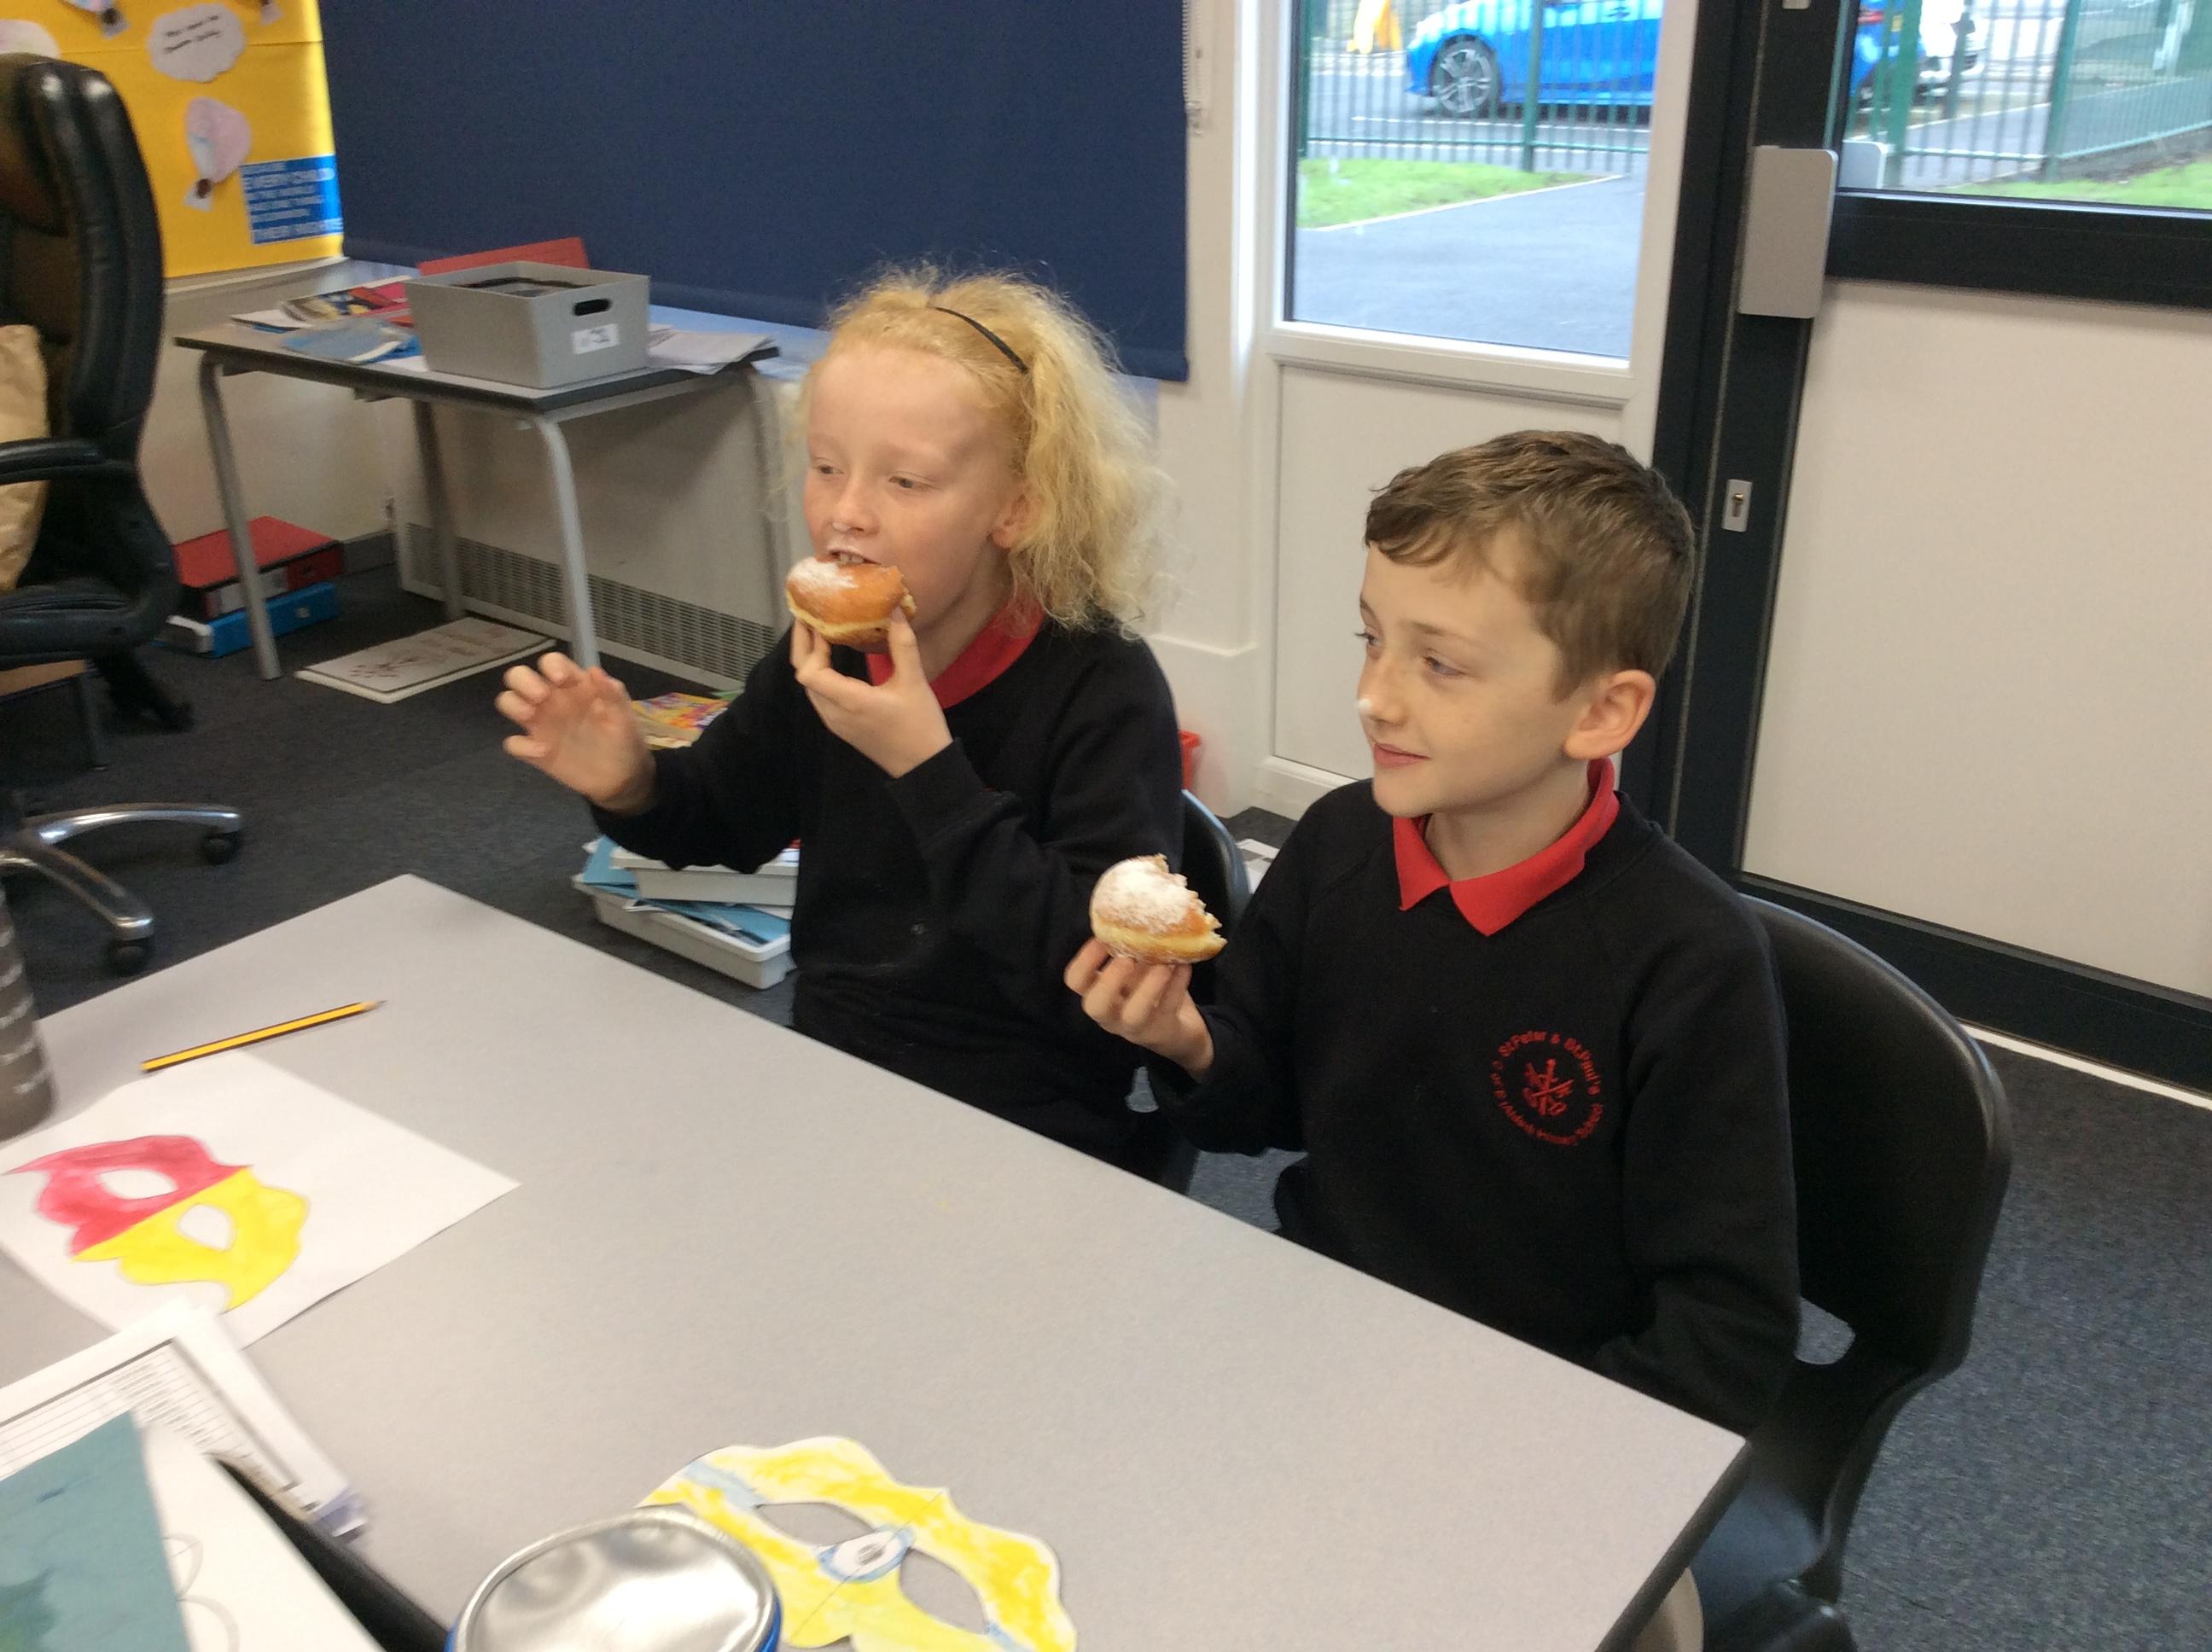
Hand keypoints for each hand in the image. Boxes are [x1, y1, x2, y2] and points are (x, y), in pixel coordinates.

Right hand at [496, 652, 654, 811]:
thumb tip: (594, 670)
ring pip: (508, 701)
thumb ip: (612, 694)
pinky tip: (543, 752)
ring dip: (513, 703)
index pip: (551, 662)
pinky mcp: (535, 751)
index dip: (551, 665)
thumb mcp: (624, 717)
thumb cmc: (624, 740)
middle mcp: (551, 700)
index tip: (562, 680)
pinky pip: (514, 743)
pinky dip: (521, 746)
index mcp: (573, 686)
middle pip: (518, 676)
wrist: (624, 778)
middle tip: (541, 696)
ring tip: (531, 715)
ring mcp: (541, 724)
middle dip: (524, 681)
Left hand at [790, 611, 951, 778]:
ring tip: (820, 634)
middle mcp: (835, 713)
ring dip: (810, 661)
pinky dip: (819, 675)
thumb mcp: (915, 682)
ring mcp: (835, 722)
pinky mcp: (841, 726)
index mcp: (850, 701)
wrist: (923, 767)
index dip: (809, 645)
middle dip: (803, 647)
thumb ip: (903, 645)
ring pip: (810, 687)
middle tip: (809, 619)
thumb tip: (896, 609)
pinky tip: (831, 659)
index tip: (818, 621)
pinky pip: (820, 696)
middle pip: (804, 677)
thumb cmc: (920, 725)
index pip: (809, 672)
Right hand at [1063, 938, 1213, 1075]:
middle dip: (1109, 981)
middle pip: (1095, 1006)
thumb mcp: (1135, 970)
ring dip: (1147, 987)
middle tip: (1126, 959)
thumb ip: (1129, 950)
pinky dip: (1177, 985)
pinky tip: (1184, 966)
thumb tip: (1135, 911)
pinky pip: (1169, 1008)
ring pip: (1133, 1015)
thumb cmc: (1149, 990)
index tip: (1101, 938)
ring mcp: (1137, 1028)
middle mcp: (1111, 1014)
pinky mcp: (1164, 1030)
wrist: (1179, 1028)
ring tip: (1162, 964)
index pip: (1075, 981)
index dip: (1084, 960)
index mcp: (1098, 994)